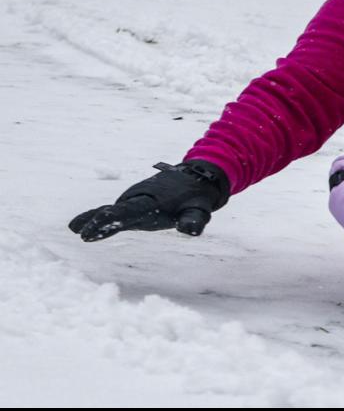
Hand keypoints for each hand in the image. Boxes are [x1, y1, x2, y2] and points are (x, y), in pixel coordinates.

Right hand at [68, 161, 230, 240]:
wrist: (194, 177)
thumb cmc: (197, 197)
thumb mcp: (199, 210)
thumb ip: (193, 220)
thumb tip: (191, 230)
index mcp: (150, 203)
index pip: (126, 213)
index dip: (107, 222)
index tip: (90, 231)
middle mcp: (137, 199)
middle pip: (113, 211)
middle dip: (95, 221)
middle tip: (79, 233)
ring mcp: (133, 200)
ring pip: (110, 210)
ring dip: (93, 219)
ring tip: (76, 230)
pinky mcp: (133, 203)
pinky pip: (112, 210)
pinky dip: (97, 216)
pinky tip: (80, 225)